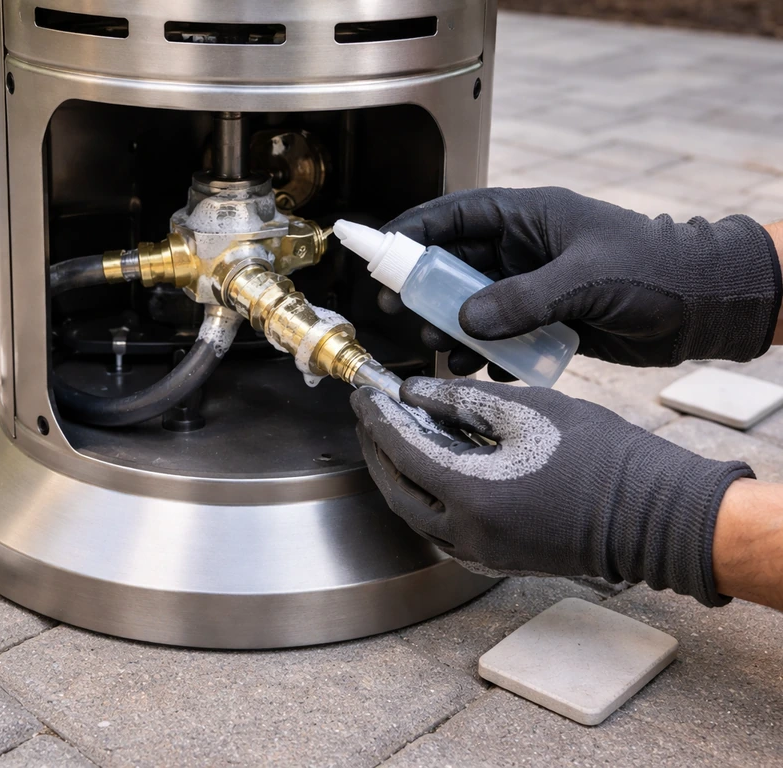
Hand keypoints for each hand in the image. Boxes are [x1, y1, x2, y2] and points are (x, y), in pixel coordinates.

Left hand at [351, 376, 752, 606]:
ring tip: (393, 439)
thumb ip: (460, 401)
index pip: (402, 451)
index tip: (364, 395)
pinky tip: (430, 473)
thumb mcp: (527, 411)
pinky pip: (443, 530)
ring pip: (417, 516)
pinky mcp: (499, 558)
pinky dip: (426, 499)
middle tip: (370, 417)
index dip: (378, 419)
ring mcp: (483, 553)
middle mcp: (467, 534)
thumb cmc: (600, 457)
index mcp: (470, 494)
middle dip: (378, 451)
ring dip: (399, 477)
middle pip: (398, 490)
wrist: (653, 513)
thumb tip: (413, 393)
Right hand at [379, 187, 780, 374]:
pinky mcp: (547, 321)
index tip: (380, 250)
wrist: (705, 306)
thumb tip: (466, 321)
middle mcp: (525, 249)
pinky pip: (502, 336)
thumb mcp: (586, 278)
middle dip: (427, 290)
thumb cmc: (655, 269)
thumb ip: (524, 298)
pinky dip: (489, 353)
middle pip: (457, 265)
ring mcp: (535, 286)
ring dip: (455, 328)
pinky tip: (485, 369)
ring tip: (445, 351)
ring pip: (475, 305)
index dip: (415, 230)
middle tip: (401, 312)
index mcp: (531, 217)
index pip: (458, 214)